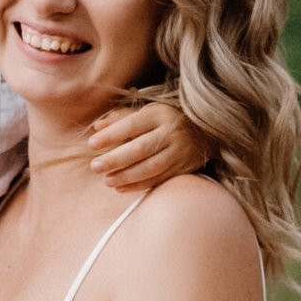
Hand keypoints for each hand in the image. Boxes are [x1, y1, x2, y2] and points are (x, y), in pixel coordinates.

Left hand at [88, 98, 208, 188]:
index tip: (92, 144)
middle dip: (115, 159)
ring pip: (150, 167)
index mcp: (160, 114)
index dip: (111, 135)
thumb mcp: (148, 112)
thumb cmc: (169, 119)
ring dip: (126, 176)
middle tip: (95, 166)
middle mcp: (172, 132)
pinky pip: (159, 179)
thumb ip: (121, 118)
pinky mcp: (184, 167)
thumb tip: (97, 127)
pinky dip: (139, 186)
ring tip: (107, 181)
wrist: (208, 131)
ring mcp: (180, 151)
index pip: (132, 125)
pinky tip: (121, 188)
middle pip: (140, 148)